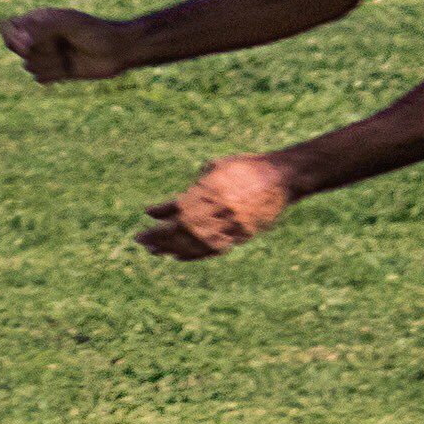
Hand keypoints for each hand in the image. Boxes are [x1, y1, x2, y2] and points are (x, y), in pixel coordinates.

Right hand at [0, 7, 133, 83]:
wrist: (118, 51)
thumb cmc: (96, 32)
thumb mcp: (68, 23)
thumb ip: (42, 29)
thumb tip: (22, 43)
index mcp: (38, 20)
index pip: (8, 27)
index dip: (13, 36)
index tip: (29, 42)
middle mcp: (39, 37)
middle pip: (16, 49)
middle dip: (37, 50)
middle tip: (60, 45)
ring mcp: (46, 54)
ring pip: (28, 65)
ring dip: (49, 63)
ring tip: (69, 56)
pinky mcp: (54, 72)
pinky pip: (39, 78)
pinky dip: (54, 75)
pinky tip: (70, 68)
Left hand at [134, 153, 296, 259]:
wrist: (282, 177)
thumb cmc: (248, 167)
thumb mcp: (218, 168)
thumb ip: (195, 186)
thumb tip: (168, 207)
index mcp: (214, 191)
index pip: (180, 207)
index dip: (162, 212)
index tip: (147, 215)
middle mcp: (220, 211)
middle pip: (183, 229)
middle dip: (160, 236)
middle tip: (141, 240)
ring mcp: (232, 225)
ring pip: (196, 243)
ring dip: (172, 248)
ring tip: (156, 251)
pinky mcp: (241, 235)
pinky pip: (213, 250)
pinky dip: (193, 255)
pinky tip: (178, 256)